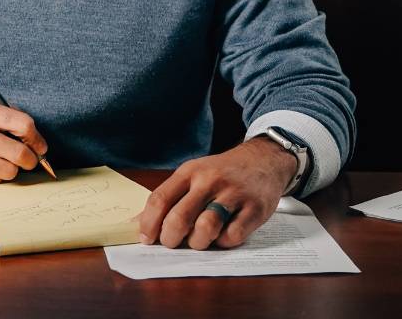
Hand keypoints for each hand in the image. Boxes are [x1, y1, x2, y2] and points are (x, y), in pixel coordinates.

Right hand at [0, 97, 48, 184]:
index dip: (37, 139)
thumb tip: (37, 142)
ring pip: (10, 172)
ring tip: (4, 161)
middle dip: (31, 160)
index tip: (40, 147)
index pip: (25, 126)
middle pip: (21, 154)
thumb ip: (10, 119)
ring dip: (12, 169)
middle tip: (29, 160)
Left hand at [137, 136, 295, 249]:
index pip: (160, 198)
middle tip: (172, 243)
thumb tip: (137, 224)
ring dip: (197, 242)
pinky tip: (223, 235)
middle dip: (170, 238)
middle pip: (179, 217)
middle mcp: (210, 180)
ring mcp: (234, 194)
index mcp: (190, 171)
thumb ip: (169, 197)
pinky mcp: (255, 208)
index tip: (146, 239)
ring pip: (205, 228)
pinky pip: (232, 236)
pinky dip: (224, 242)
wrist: (264, 160)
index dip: (148, 223)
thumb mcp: (194, 174)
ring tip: (199, 240)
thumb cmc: (222, 173)